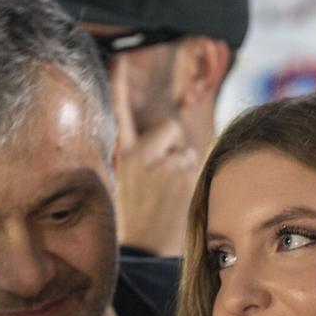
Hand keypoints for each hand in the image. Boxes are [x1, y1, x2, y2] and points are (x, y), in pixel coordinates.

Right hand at [110, 59, 200, 257]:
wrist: (141, 257)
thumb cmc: (131, 226)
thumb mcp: (121, 189)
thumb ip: (136, 164)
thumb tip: (155, 151)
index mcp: (120, 154)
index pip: (119, 108)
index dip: (120, 82)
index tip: (118, 58)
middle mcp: (141, 153)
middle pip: (168, 129)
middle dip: (171, 146)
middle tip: (161, 176)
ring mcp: (165, 163)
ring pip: (187, 152)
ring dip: (183, 169)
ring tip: (169, 197)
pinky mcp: (186, 177)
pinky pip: (197, 169)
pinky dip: (193, 183)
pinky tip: (178, 202)